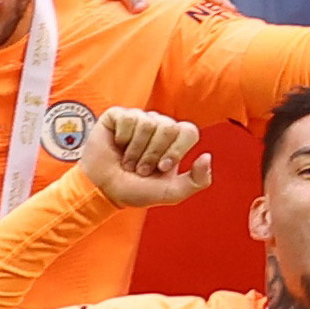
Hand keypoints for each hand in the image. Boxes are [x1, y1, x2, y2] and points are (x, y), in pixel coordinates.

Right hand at [74, 105, 215, 210]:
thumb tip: (207, 157)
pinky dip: (122, 138)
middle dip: (153, 154)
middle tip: (140, 168)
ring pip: (148, 124)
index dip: (176, 150)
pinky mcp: (118, 116)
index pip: (189, 131)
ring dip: (136, 150)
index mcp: (175, 140)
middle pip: (169, 128)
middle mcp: (159, 126)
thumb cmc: (135, 190)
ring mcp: (139, 119)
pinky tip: (117, 146)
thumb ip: (197, 181)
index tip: (162, 167)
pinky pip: (128, 118)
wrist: (103, 190)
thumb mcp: (171, 192)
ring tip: (128, 161)